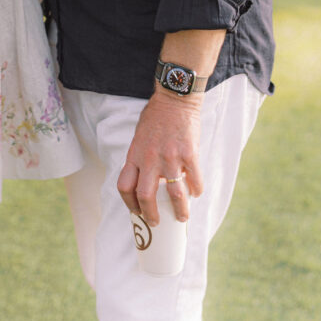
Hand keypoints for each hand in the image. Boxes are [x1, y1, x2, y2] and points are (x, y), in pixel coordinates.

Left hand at [117, 91, 203, 225]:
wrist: (174, 98)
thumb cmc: (156, 116)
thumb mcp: (140, 137)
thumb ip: (141, 157)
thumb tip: (144, 180)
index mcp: (135, 154)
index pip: (124, 186)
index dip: (129, 204)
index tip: (136, 211)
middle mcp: (150, 158)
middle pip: (145, 196)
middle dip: (150, 215)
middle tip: (156, 223)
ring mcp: (170, 157)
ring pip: (174, 194)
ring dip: (179, 211)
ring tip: (181, 217)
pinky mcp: (189, 154)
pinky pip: (194, 181)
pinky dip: (196, 191)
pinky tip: (196, 193)